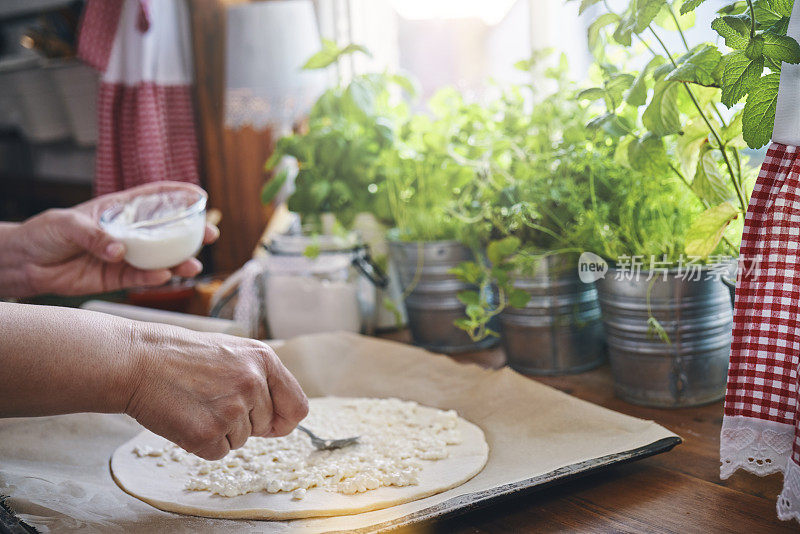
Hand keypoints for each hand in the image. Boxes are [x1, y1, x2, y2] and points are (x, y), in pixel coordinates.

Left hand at [16, 182, 218, 295]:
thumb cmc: (44, 233)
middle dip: (190, 233)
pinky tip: (164, 276)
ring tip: (192, 266)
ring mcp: (124, 256)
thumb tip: (120, 252)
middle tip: (209, 235)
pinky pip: (140, 278)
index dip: (178, 194)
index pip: (153, 197)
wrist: (25, 264)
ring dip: (179, 262)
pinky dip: (153, 279)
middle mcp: (127, 233)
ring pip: (160, 259)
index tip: (200, 196)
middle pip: (165, 231)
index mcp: (118, 210)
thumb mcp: (68, 225)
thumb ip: (96, 236)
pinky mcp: (116, 278)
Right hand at [123, 324, 308, 459]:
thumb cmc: (182, 356)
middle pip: (266, 426)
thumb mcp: (233, 352)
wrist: (137, 360)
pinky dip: (200, 444)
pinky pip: (217, 453)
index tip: (270, 424)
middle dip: (243, 422)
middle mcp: (253, 383)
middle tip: (211, 400)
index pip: (297, 406)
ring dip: (220, 431)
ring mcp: (231, 409)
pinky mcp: (207, 433)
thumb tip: (279, 419)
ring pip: (241, 441)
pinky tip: (185, 417)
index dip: (283, 420)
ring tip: (195, 403)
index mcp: (264, 359)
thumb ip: (261, 379)